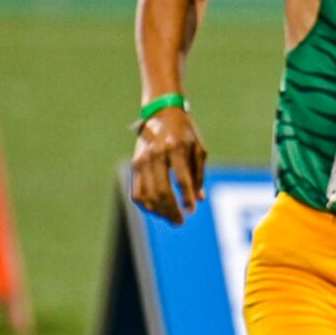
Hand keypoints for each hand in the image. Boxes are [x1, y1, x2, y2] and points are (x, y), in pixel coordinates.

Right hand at [130, 106, 207, 225]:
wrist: (161, 112)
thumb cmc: (184, 131)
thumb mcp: (198, 148)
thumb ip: (198, 174)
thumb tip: (199, 199)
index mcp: (176, 148)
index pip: (181, 180)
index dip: (186, 199)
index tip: (191, 210)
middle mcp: (157, 154)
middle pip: (162, 191)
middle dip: (171, 211)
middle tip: (180, 222)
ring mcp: (143, 160)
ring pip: (148, 195)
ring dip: (159, 211)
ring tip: (170, 218)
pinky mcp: (135, 165)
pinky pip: (137, 192)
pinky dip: (146, 205)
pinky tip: (156, 211)